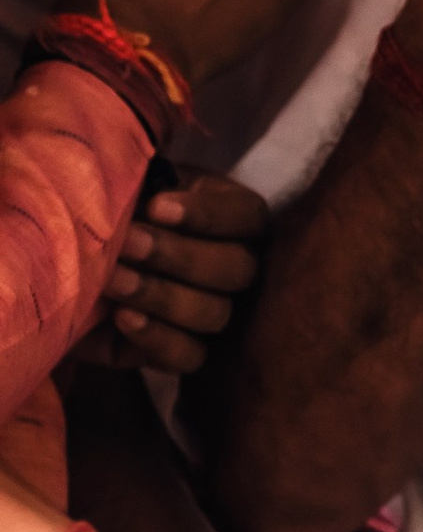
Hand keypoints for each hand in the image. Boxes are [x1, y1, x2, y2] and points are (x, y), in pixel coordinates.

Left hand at [92, 171, 266, 376]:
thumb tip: (154, 178)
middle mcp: (231, 264)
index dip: (209, 215)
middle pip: (238, 269)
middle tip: (128, 243)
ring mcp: (211, 311)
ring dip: (163, 296)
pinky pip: (190, 357)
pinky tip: (122, 318)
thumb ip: (147, 175)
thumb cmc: (107, 210)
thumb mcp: (130, 182)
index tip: (157, 207)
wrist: (66, 260)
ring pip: (215, 314)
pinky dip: (159, 339)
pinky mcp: (184, 352)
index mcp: (227, 215)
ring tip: (113, 281)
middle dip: (180, 256)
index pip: (247, 216)